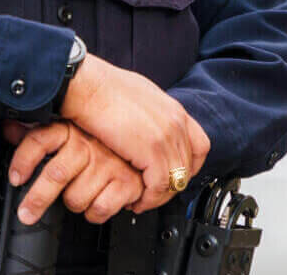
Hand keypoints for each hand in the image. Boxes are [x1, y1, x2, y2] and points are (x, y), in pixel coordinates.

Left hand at [4, 121, 144, 224]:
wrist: (149, 139)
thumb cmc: (101, 138)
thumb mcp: (68, 127)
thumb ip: (35, 130)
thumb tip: (9, 129)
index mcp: (72, 129)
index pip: (40, 139)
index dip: (23, 160)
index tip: (15, 178)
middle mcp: (89, 145)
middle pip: (56, 174)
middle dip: (37, 199)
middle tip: (26, 214)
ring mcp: (109, 164)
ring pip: (75, 198)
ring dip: (73, 203)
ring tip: (78, 196)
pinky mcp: (127, 182)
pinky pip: (100, 208)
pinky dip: (94, 213)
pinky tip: (95, 204)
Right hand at [56, 54, 210, 213]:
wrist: (86, 86)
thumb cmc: (101, 90)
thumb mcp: (137, 98)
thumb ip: (150, 116)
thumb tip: (146, 130)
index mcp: (174, 110)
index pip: (200, 146)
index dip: (189, 167)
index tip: (174, 177)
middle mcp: (176, 123)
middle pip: (189, 167)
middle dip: (171, 186)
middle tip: (153, 195)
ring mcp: (167, 136)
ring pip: (176, 180)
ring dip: (158, 197)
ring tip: (141, 202)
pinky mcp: (152, 151)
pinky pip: (159, 186)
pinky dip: (148, 199)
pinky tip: (134, 201)